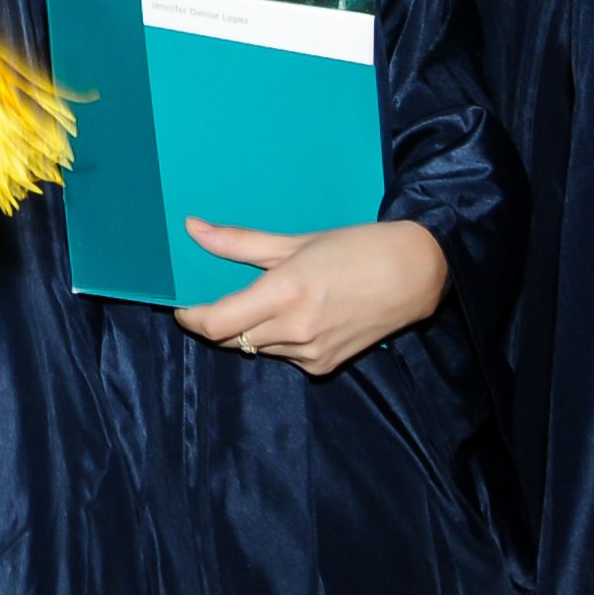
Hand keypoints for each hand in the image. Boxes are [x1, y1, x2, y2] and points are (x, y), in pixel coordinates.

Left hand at [172, 217, 449, 376]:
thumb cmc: (354, 248)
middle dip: (217, 322)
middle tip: (216, 297)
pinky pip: (283, 356)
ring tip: (265, 300)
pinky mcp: (324, 366)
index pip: (216, 324)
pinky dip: (277, 339)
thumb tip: (192, 228)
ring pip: (257, 348)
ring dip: (249, 330)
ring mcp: (311, 353)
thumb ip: (239, 242)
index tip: (180, 307)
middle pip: (231, 339)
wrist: (412, 275)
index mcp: (285, 293)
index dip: (191, 319)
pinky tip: (295, 315)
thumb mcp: (295, 241)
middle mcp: (295, 330)